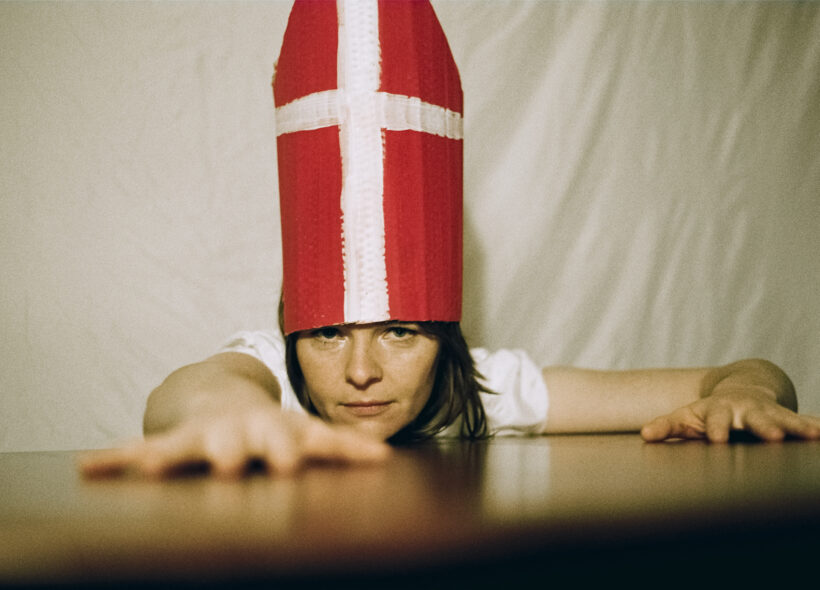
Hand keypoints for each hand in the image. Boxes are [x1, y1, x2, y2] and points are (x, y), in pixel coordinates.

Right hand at [78, 405, 390, 478]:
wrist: (225, 399)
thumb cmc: (273, 429)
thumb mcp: (307, 434)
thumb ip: (344, 449)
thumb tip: (386, 459)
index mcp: (274, 432)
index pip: (285, 442)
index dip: (286, 450)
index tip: (286, 464)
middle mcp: (238, 433)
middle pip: (236, 443)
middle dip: (231, 452)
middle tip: (231, 464)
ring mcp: (202, 438)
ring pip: (183, 447)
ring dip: (167, 455)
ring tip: (145, 465)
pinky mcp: (171, 444)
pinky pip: (139, 452)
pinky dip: (115, 460)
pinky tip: (88, 468)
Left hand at [641, 389, 819, 442]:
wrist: (739, 390)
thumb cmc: (707, 412)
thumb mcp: (686, 417)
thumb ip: (667, 426)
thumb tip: (645, 436)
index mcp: (718, 411)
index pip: (715, 421)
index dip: (716, 429)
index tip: (717, 440)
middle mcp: (744, 410)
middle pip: (753, 418)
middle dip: (762, 427)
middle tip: (772, 437)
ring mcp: (767, 412)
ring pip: (783, 419)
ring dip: (796, 427)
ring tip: (813, 436)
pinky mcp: (785, 417)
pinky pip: (803, 421)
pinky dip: (815, 427)